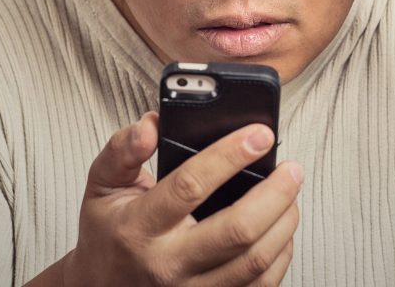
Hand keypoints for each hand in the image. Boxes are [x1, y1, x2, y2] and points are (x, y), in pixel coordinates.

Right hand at [63, 112, 302, 286]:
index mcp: (139, 227)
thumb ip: (123, 149)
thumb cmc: (108, 233)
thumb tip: (152, 125)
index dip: (230, 155)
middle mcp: (168, 264)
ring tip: (291, 193)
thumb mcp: (102, 185)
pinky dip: (281, 253)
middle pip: (237, 231)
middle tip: (292, 168)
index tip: (259, 134)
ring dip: (284, 222)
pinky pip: (260, 285)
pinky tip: (281, 227)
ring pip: (255, 261)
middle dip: (275, 194)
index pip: (190, 186)